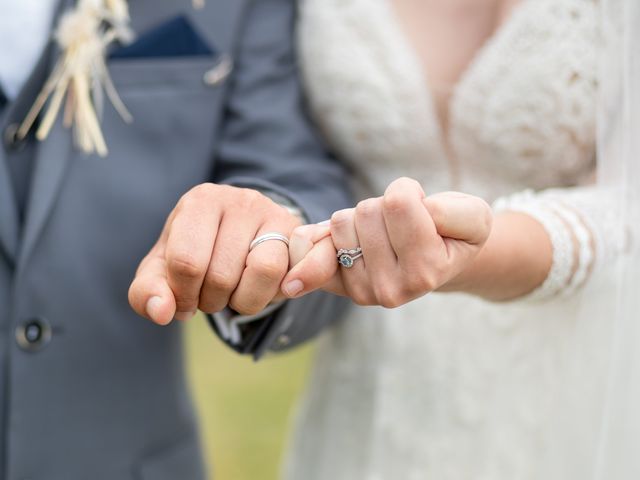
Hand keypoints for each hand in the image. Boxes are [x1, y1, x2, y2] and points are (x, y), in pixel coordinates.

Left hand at [129, 183, 301, 324]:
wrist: (246, 236)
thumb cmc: (198, 253)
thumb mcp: (164, 270)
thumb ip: (147, 292)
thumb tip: (161, 313)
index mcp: (199, 201)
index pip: (186, 262)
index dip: (183, 296)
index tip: (184, 302)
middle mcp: (238, 199)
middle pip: (222, 274)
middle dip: (212, 301)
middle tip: (211, 296)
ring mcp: (272, 213)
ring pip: (263, 271)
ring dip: (245, 301)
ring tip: (234, 293)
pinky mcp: (298, 234)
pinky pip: (287, 276)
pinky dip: (271, 296)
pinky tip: (258, 289)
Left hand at [281, 178, 491, 307]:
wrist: (437, 262)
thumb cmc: (454, 233)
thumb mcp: (472, 216)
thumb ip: (451, 211)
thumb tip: (397, 209)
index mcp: (426, 271)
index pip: (398, 202)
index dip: (409, 191)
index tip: (424, 210)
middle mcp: (392, 289)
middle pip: (367, 210)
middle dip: (384, 206)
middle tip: (402, 225)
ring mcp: (362, 290)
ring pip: (342, 221)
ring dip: (361, 217)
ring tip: (385, 234)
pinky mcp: (338, 285)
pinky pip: (313, 245)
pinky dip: (319, 235)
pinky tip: (336, 239)